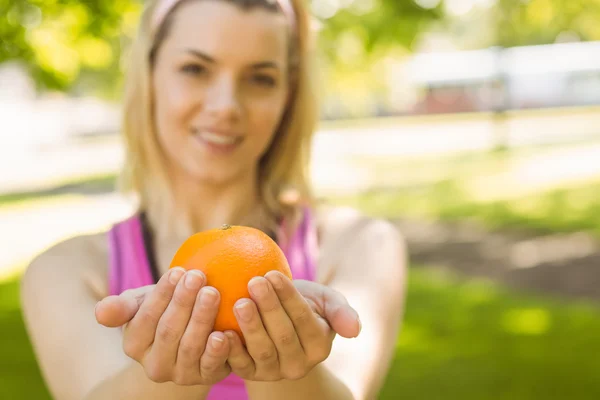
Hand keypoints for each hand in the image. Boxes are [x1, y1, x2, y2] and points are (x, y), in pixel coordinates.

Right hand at [95, 267, 230, 385]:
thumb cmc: (165, 310)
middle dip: (184, 301)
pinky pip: (211, 365)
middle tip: (198, 276)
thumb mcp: (141, 303)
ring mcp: (181, 374)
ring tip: (212, 293)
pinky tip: (225, 332)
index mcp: (134, 345)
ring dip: (202, 318)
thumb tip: (100, 311)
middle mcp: (154, 365)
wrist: (194, 332)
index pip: (145, 318)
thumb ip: (122, 307)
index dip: (162, 294)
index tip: (178, 271)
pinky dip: (218, 350)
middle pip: (168, 330)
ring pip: (190, 346)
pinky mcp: (206, 377)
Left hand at [225, 271, 360, 381]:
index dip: (288, 297)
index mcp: (319, 345)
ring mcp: (274, 372)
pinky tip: (221, 331)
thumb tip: (354, 329)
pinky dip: (231, 350)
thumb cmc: (303, 305)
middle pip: (283, 335)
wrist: (278, 324)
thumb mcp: (325, 301)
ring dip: (251, 326)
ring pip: (263, 351)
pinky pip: (240, 365)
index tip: (272, 274)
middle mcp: (299, 364)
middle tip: (254, 282)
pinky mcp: (251, 374)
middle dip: (269, 307)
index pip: (304, 320)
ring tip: (239, 301)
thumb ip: (340, 311)